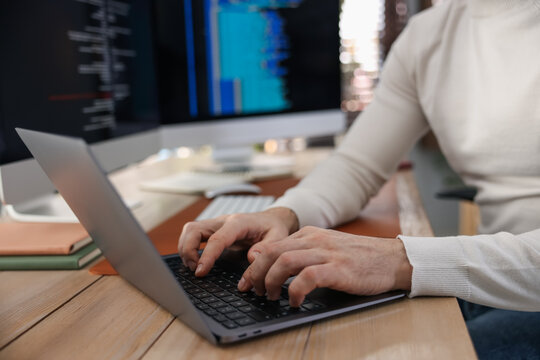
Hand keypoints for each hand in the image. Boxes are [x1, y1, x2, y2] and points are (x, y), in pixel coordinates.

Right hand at [177, 207, 298, 275]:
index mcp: (238, 223)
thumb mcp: (278, 238)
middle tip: (196, 270)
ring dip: (186, 249)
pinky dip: (189, 248)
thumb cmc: (274, 228)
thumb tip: (251, 258)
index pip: (216, 238)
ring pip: (190, 230)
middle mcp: (223, 221)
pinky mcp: (212, 231)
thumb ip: (266, 249)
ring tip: (195, 267)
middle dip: (188, 250)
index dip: (206, 256)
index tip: (200, 271)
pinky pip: (193, 235)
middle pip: (193, 229)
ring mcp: (216, 225)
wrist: (272, 219)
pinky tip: (196, 261)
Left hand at [237, 226, 412, 306]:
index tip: (246, 282)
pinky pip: (307, 277)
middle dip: (255, 274)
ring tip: (270, 297)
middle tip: (251, 291)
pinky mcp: (338, 268)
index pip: (271, 246)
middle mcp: (314, 239)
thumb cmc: (359, 259)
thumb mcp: (325, 250)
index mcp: (309, 234)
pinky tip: (294, 302)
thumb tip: (269, 265)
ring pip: (284, 262)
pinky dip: (295, 291)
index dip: (253, 266)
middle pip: (271, 252)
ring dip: (270, 282)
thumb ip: (300, 253)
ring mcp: (326, 252)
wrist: (392, 259)